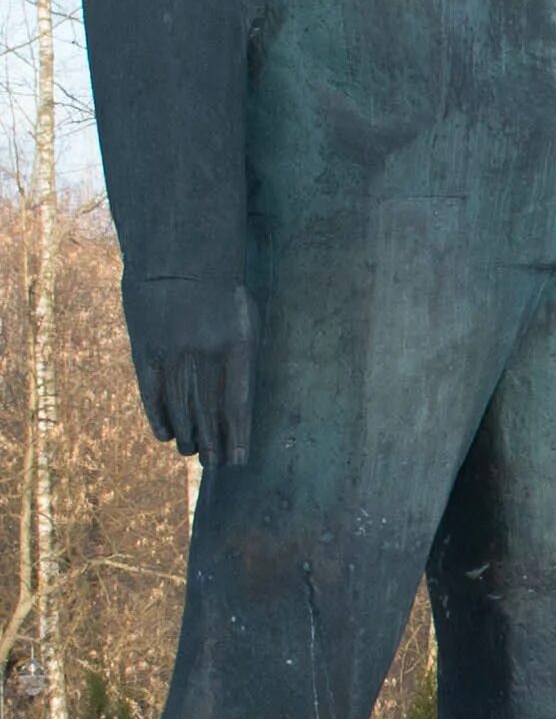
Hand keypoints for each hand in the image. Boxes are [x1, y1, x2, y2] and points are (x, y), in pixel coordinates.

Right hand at [121, 276, 256, 464]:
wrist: (179, 255)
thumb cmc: (221, 292)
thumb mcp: (245, 321)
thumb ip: (243, 362)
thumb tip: (238, 409)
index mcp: (238, 347)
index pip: (239, 406)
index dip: (238, 438)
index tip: (239, 460)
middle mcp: (205, 354)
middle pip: (208, 413)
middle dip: (213, 444)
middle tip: (214, 464)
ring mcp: (173, 352)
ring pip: (180, 408)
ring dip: (187, 437)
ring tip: (193, 454)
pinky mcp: (146, 348)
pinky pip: (152, 393)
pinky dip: (159, 418)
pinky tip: (166, 436)